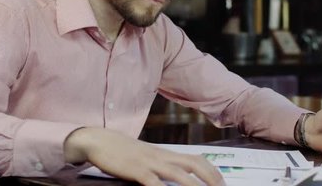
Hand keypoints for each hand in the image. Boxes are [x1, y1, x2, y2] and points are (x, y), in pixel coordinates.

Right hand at [64, 127, 223, 185]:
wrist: (99, 140)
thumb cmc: (123, 152)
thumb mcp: (147, 157)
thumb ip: (162, 165)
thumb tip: (179, 176)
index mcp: (166, 154)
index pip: (197, 159)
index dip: (213, 172)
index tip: (222, 183)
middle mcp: (162, 156)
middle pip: (194, 164)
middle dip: (212, 178)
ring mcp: (149, 162)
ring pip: (178, 173)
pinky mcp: (135, 169)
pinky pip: (153, 181)